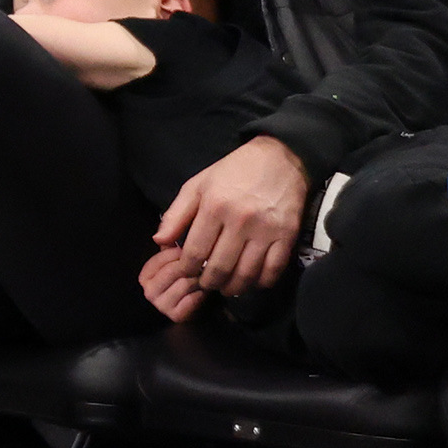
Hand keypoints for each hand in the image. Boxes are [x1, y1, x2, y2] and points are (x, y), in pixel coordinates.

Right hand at [137, 246, 212, 323]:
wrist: (204, 311)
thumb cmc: (191, 285)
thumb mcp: (177, 265)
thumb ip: (171, 250)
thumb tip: (171, 233)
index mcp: (146, 276)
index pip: (159, 259)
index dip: (177, 253)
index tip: (190, 252)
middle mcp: (149, 291)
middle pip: (172, 271)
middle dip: (190, 266)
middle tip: (202, 264)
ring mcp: (161, 305)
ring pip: (184, 284)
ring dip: (198, 280)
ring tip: (205, 278)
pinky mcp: (176, 316)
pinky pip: (191, 299)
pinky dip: (201, 294)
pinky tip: (204, 293)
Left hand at [150, 133, 306, 302]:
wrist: (278, 160)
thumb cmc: (232, 172)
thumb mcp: (197, 185)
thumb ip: (176, 214)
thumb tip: (159, 241)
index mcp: (214, 206)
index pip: (196, 250)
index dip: (188, 268)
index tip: (186, 273)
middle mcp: (240, 220)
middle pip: (221, 266)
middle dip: (209, 282)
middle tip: (206, 285)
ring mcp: (266, 230)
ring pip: (247, 273)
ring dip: (234, 287)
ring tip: (226, 288)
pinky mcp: (288, 235)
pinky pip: (274, 269)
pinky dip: (262, 282)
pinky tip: (252, 283)